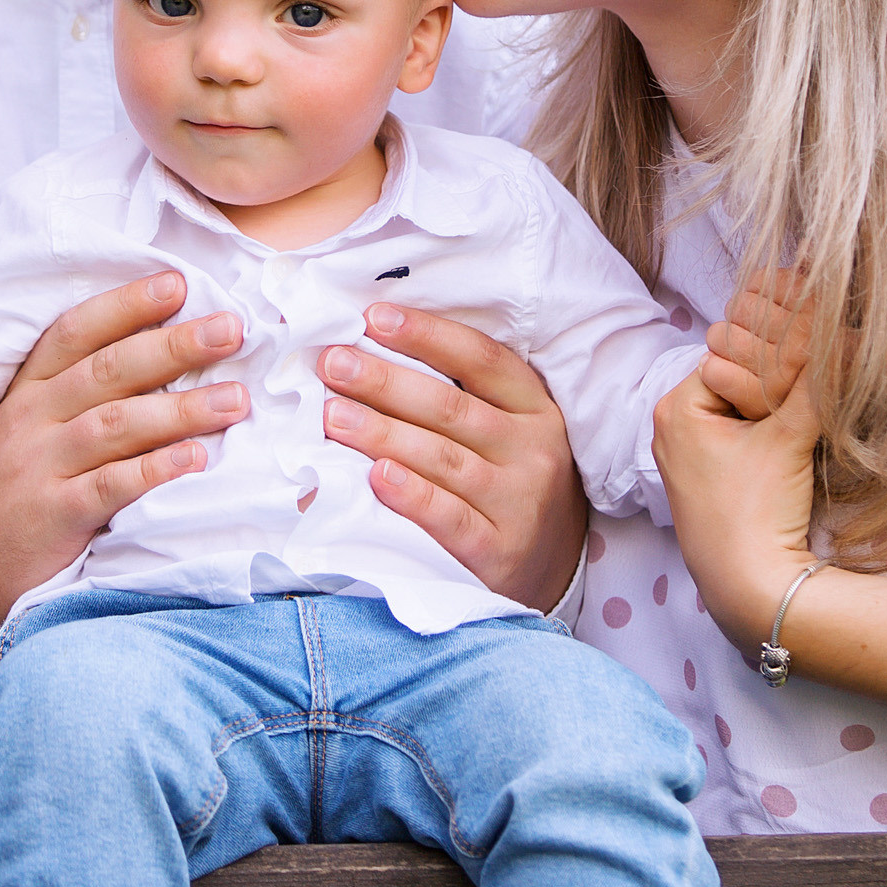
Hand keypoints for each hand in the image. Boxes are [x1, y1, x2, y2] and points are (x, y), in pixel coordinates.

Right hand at [0, 271, 249, 651]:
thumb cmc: (16, 487)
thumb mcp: (32, 427)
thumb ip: (82, 392)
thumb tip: (167, 350)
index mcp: (28, 389)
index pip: (76, 331)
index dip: (126, 304)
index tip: (178, 285)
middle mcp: (31, 419)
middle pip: (108, 370)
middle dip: (173, 346)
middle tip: (230, 330)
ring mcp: (39, 466)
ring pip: (116, 424)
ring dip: (180, 408)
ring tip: (235, 399)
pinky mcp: (53, 515)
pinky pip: (110, 486)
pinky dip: (155, 469)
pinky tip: (195, 457)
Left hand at [319, 303, 585, 610]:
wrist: (555, 569)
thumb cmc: (512, 484)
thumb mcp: (510, 432)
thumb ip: (461, 397)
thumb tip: (374, 352)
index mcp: (535, 408)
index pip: (480, 359)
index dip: (427, 335)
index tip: (374, 318)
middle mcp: (532, 451)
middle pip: (451, 407)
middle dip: (384, 381)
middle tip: (332, 364)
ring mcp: (518, 503)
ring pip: (443, 459)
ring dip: (382, 433)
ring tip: (332, 415)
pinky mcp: (499, 552)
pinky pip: (450, 518)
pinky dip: (411, 495)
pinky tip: (375, 476)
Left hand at [652, 272, 823, 647]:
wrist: (752, 588)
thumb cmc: (759, 512)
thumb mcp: (789, 438)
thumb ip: (813, 383)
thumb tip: (838, 336)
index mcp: (677, 406)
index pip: (734, 353)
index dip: (776, 356)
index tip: (813, 363)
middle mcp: (670, 425)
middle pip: (734, 377)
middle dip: (773, 380)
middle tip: (812, 388)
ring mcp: (684, 454)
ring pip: (737, 407)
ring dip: (772, 407)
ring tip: (802, 421)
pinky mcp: (702, 479)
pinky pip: (735, 436)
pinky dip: (763, 433)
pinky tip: (789, 445)